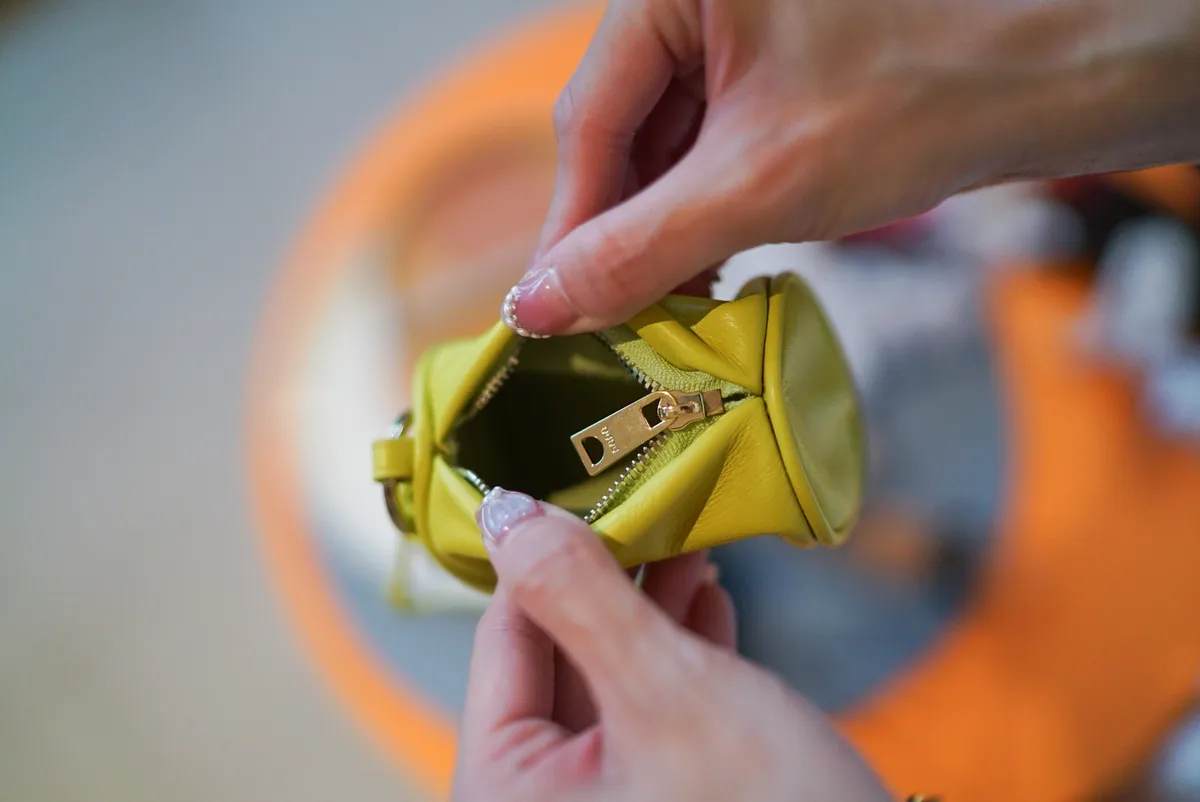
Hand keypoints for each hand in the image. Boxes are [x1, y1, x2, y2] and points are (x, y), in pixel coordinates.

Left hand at [453, 488, 890, 801]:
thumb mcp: (666, 693)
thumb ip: (579, 598)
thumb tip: (505, 514)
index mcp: (508, 792)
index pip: (503, 638)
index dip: (543, 555)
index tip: (582, 486)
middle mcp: (543, 801)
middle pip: (557, 656)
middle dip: (608, 578)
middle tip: (647, 508)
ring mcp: (605, 801)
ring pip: (608, 679)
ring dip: (650, 610)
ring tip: (687, 545)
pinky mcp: (662, 799)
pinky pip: (650, 715)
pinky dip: (679, 659)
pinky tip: (707, 603)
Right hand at [502, 0, 1199, 335]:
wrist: (1055, 74)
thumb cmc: (928, 94)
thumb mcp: (761, 185)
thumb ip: (639, 249)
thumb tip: (541, 304)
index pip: (590, 116)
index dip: (570, 224)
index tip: (548, 304)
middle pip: (624, 129)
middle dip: (623, 229)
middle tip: (611, 315)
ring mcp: (739, 24)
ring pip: (668, 140)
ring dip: (665, 225)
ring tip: (669, 299)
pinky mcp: (776, 59)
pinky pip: (712, 138)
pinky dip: (707, 204)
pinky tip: (713, 259)